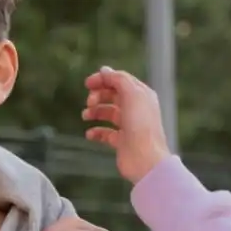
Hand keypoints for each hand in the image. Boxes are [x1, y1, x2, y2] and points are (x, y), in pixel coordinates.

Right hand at [83, 67, 171, 183]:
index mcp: (141, 95)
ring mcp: (129, 126)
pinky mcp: (122, 141)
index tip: (87, 84)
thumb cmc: (140, 125)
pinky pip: (106, 133)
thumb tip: (104, 70)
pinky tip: (89, 134)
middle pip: (113, 95)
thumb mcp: (132, 95)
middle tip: (89, 103)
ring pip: (108, 113)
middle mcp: (136, 108)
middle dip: (98, 96)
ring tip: (85, 116)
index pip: (120, 81)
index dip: (103, 79)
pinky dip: (96, 132)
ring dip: (95, 112)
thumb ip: (118, 79)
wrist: (145, 159)